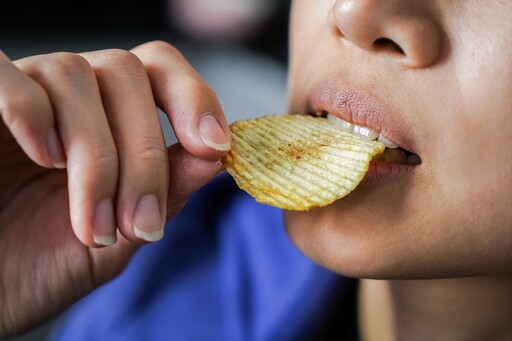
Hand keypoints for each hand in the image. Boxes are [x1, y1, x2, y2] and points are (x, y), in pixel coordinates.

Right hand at [0, 41, 230, 335]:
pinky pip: (7, 77)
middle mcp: (74, 93)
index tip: (215, 147)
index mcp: (113, 115)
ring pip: (76, 76)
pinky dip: (32, 112)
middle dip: (144, 153)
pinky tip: (43, 157)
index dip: (195, 99)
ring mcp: (27, 90)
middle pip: (127, 72)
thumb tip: (218, 158)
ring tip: (92, 224)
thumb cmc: (47, 261)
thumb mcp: (122, 233)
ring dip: (96, 157)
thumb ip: (167, 193)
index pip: (162, 72)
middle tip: (139, 222)